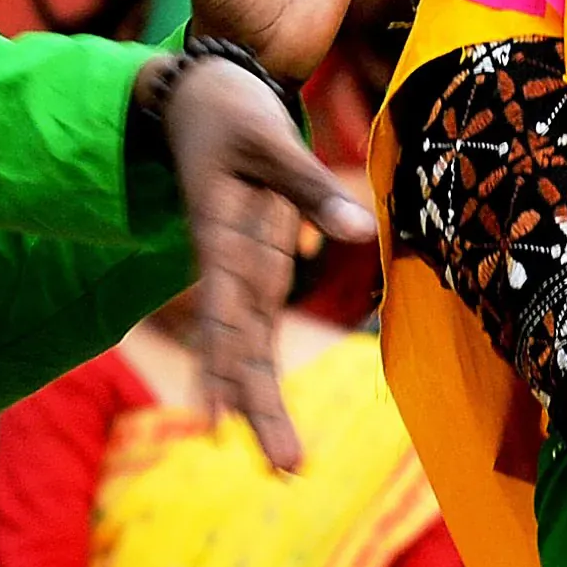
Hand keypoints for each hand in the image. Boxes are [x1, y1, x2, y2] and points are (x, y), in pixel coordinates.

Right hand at [155, 54, 372, 474]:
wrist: (205, 96)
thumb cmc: (232, 116)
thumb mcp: (271, 141)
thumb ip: (312, 189)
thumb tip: (362, 232)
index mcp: (220, 238)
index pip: (222, 313)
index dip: (223, 366)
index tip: (220, 420)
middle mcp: (227, 267)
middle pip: (238, 348)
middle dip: (259, 407)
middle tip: (285, 469)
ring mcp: (242, 272)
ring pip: (248, 349)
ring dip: (262, 404)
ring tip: (286, 465)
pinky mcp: (257, 269)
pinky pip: (257, 330)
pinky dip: (260, 372)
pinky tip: (262, 417)